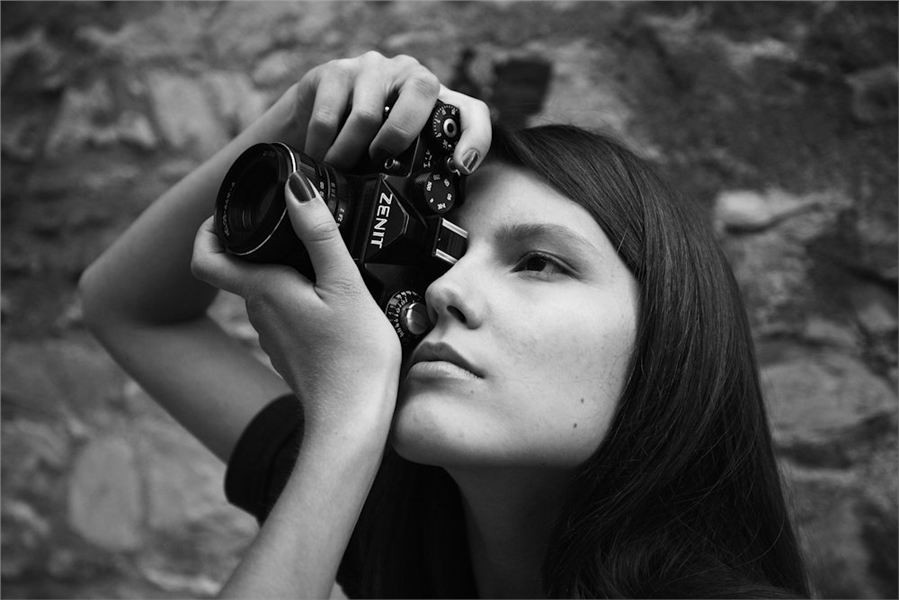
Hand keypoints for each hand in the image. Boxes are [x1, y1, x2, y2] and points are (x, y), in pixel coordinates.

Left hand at [191, 173, 400, 435]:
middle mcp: (260, 314)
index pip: (205, 258)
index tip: (229, 212)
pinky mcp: (292, 355)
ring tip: (318, 256)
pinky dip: (299, 299)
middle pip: (241, 271)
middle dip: (257, 244)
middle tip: (289, 221)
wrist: (353, 423)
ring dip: (282, 272)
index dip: (207, 230)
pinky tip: (330, 299)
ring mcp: (274, 338)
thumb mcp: (344, 286)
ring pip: (266, 294)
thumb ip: (320, 235)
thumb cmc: (353, 357)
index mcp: (263, 291)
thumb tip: (295, 186)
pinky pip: (286, 317)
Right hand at [279, 50, 491, 171]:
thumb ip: (416, 174)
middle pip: (422, 92)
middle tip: (377, 164)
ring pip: (368, 114)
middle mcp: (408, 76)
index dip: (475, 136)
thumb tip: (434, 223)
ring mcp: (372, 69)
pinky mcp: (334, 71)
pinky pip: (329, 115)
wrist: (305, 120)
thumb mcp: (394, 161)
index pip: (470, 110)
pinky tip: (319, 156)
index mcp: (434, 103)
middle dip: (399, 138)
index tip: (462, 166)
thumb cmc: (360, 147)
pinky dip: (322, 145)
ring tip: (340, 169)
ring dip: (350, 152)